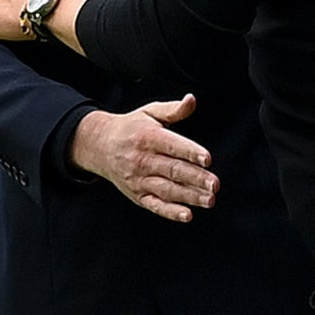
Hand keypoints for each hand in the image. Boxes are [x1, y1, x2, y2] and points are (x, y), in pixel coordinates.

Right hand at [71, 95, 218, 222]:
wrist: (99, 146)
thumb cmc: (131, 128)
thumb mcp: (149, 112)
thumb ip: (173, 109)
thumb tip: (192, 99)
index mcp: (148, 137)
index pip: (172, 146)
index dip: (190, 152)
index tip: (207, 159)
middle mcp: (143, 160)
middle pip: (172, 170)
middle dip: (195, 178)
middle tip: (214, 184)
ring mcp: (139, 179)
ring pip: (167, 190)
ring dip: (189, 196)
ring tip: (209, 199)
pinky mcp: (137, 195)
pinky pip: (155, 205)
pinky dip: (170, 212)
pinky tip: (187, 214)